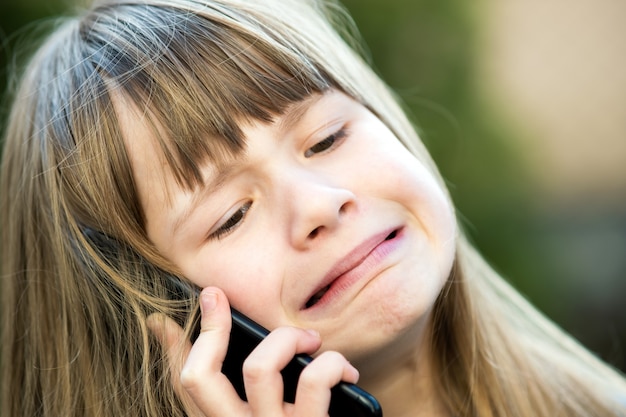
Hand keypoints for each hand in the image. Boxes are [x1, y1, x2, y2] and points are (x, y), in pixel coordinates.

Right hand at [148, 287, 359, 416]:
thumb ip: (235, 393)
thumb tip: (204, 355)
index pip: (185, 388)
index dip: (173, 346)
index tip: (169, 314)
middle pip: (200, 376)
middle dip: (212, 327)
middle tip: (219, 297)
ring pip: (261, 367)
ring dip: (288, 338)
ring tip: (310, 340)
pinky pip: (315, 382)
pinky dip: (332, 364)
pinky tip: (344, 371)